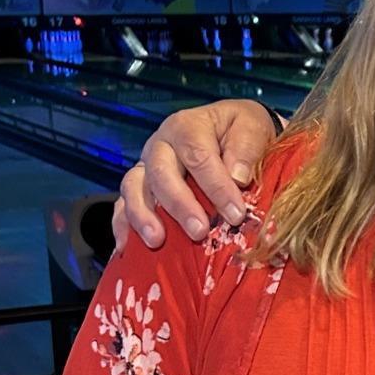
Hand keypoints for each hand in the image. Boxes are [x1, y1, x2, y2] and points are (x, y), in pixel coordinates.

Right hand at [113, 99, 278, 250]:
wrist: (231, 130)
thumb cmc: (241, 130)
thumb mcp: (252, 126)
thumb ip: (247, 147)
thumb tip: (237, 177)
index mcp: (187, 127)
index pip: (198, 156)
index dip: (216, 187)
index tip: (235, 214)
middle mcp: (160, 145)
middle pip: (161, 173)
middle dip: (180, 205)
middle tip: (200, 231)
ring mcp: (145, 166)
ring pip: (134, 188)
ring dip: (143, 216)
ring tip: (157, 241)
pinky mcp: (138, 187)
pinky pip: (122, 204)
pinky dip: (122, 225)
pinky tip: (126, 247)